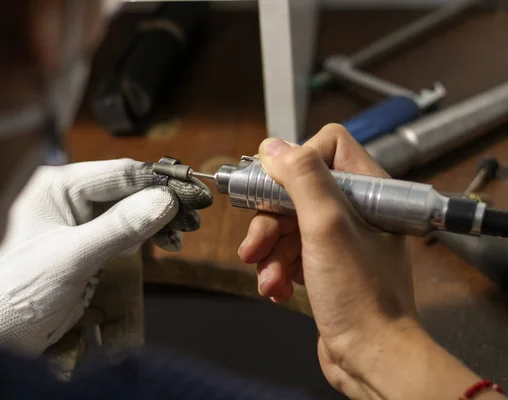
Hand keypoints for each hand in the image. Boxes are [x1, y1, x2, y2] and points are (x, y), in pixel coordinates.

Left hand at [0, 159, 211, 355]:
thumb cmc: (19, 290)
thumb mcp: (72, 257)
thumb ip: (119, 227)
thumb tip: (164, 200)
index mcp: (56, 186)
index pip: (117, 173)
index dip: (157, 181)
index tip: (191, 191)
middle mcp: (68, 197)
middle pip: (127, 190)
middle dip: (161, 202)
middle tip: (194, 215)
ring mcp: (79, 221)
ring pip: (129, 211)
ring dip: (158, 220)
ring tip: (185, 231)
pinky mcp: (88, 244)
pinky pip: (124, 232)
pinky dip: (147, 236)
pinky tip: (167, 241)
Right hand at [239, 125, 417, 397]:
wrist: (371, 356)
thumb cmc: (359, 293)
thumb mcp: (327, 226)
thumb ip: (302, 179)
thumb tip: (272, 146)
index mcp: (368, 190)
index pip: (328, 146)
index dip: (297, 162)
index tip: (274, 188)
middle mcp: (354, 209)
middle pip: (296, 190)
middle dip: (269, 220)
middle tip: (254, 247)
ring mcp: (338, 239)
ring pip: (287, 224)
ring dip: (270, 252)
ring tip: (267, 278)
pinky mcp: (324, 265)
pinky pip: (290, 252)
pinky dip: (277, 269)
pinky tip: (276, 290)